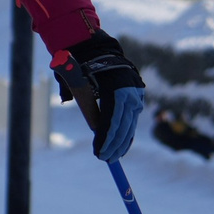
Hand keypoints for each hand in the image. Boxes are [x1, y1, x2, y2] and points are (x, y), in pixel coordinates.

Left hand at [52, 30, 145, 161]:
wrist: (101, 54)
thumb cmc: (84, 68)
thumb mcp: (76, 78)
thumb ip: (77, 94)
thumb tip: (78, 111)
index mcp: (115, 86)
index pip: (111, 117)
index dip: (105, 136)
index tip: (98, 151)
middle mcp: (129, 91)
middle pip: (123, 124)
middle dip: (114, 144)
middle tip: (104, 159)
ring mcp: (136, 96)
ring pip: (130, 125)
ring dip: (121, 143)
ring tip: (112, 157)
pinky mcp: (137, 99)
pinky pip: (132, 121)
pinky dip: (127, 135)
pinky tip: (121, 148)